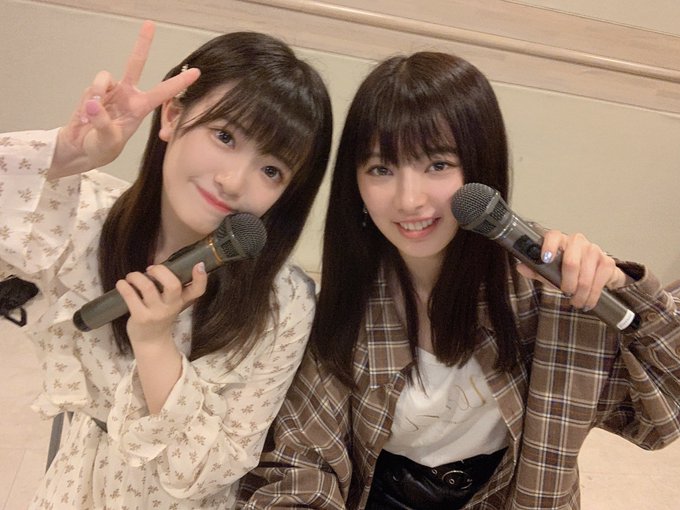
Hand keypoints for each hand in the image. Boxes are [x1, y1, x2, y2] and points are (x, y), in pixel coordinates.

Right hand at [50, 20, 199, 178]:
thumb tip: (94, 103)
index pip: (163, 93)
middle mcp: (128, 96)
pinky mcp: (95, 91)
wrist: (80, 148)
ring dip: (98, 94)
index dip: (179, 83)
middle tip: (150, 24)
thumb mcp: (107, 141)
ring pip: (105, 78)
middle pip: (135, 64)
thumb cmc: (101, 148)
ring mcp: (111, 92)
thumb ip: (102, 123)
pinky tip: (85, 115)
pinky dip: (88, 100)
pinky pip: (92, 87)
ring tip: (92, 115)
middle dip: (142, 43)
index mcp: (140, 108)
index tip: (196, 73)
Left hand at [116, 262, 207, 344]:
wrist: (151, 341)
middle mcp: (172, 306)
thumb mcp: (173, 303)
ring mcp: (157, 313)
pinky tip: (122, 284)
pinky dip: (124, 286)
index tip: (199, 265)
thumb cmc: (161, 315)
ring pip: (148, 288)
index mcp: (182, 300)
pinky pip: (131, 297)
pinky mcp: (141, 318)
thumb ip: (172, 286)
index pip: (198, 290)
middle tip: (150, 269)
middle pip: (173, 285)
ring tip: (132, 277)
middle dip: (160, 271)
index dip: (201, 278)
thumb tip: (157, 265)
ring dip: (136, 276)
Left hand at [516, 230, 627, 309]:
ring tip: (576, 302)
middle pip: (571, 262)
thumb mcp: (549, 271)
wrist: (594, 272)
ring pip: (585, 276)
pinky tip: (588, 301)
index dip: (548, 247)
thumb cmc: (567, 270)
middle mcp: (577, 241)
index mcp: (560, 240)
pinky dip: (592, 295)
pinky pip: (599, 281)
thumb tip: (521, 267)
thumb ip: (535, 269)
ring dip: (581, 294)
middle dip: (567, 283)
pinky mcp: (608, 261)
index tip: (545, 259)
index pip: (553, 236)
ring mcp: (594, 250)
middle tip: (566, 293)